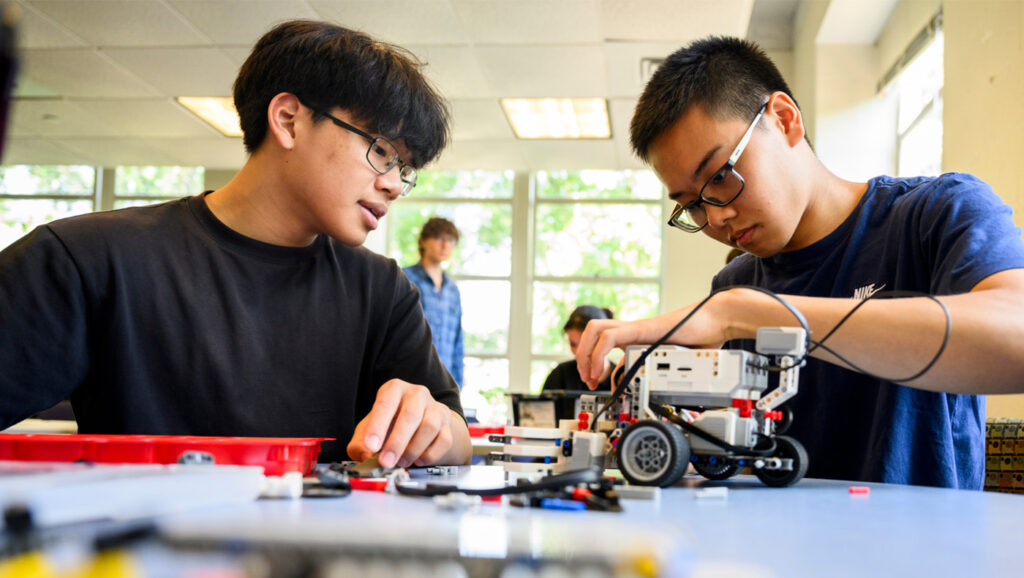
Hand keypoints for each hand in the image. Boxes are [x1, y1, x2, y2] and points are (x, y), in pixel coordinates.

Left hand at [347, 378, 455, 467]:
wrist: (422, 425)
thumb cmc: (392, 424)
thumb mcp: (369, 429)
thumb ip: (360, 443)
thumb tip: (364, 455)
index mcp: (395, 389)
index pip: (386, 403)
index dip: (377, 425)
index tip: (370, 446)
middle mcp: (417, 394)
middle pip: (411, 414)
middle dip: (396, 442)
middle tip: (386, 462)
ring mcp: (435, 408)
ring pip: (429, 426)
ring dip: (413, 449)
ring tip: (402, 462)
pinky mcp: (448, 424)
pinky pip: (443, 440)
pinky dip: (430, 454)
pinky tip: (419, 460)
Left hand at [575, 293, 739, 388]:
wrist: (718, 321)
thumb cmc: (704, 339)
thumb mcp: (676, 365)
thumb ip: (664, 375)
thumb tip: (664, 394)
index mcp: (639, 338)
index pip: (605, 343)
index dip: (595, 362)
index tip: (597, 382)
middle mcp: (634, 331)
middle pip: (593, 331)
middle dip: (582, 356)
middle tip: (588, 379)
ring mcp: (637, 328)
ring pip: (595, 329)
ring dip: (586, 354)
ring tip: (591, 376)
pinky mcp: (642, 329)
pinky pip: (609, 337)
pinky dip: (598, 354)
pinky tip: (602, 372)